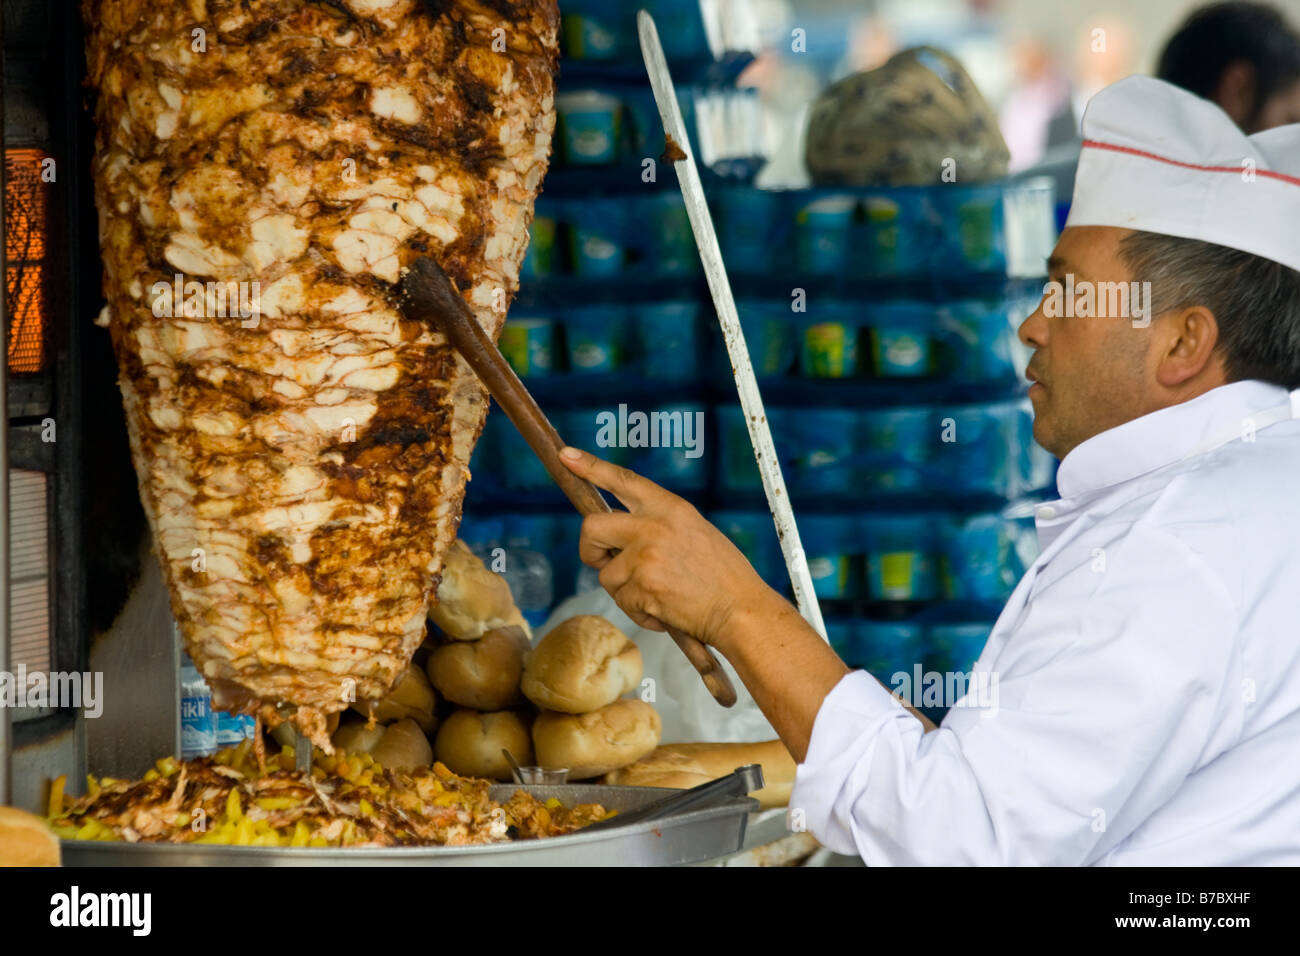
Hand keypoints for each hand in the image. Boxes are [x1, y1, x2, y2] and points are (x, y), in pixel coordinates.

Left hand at [558, 446, 776, 651]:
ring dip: (625, 590)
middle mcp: (654, 526)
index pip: (624, 480)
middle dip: (591, 549)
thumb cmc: (724, 578)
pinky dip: (639, 611)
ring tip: (659, 595)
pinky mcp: (642, 587)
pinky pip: (622, 601)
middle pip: (592, 527)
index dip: (592, 467)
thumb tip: (622, 535)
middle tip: (604, 562)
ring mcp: (646, 556)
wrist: (741, 611)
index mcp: (671, 508)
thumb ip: (658, 526)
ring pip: (607, 574)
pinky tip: (665, 610)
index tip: (568, 456)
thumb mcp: (695, 532)